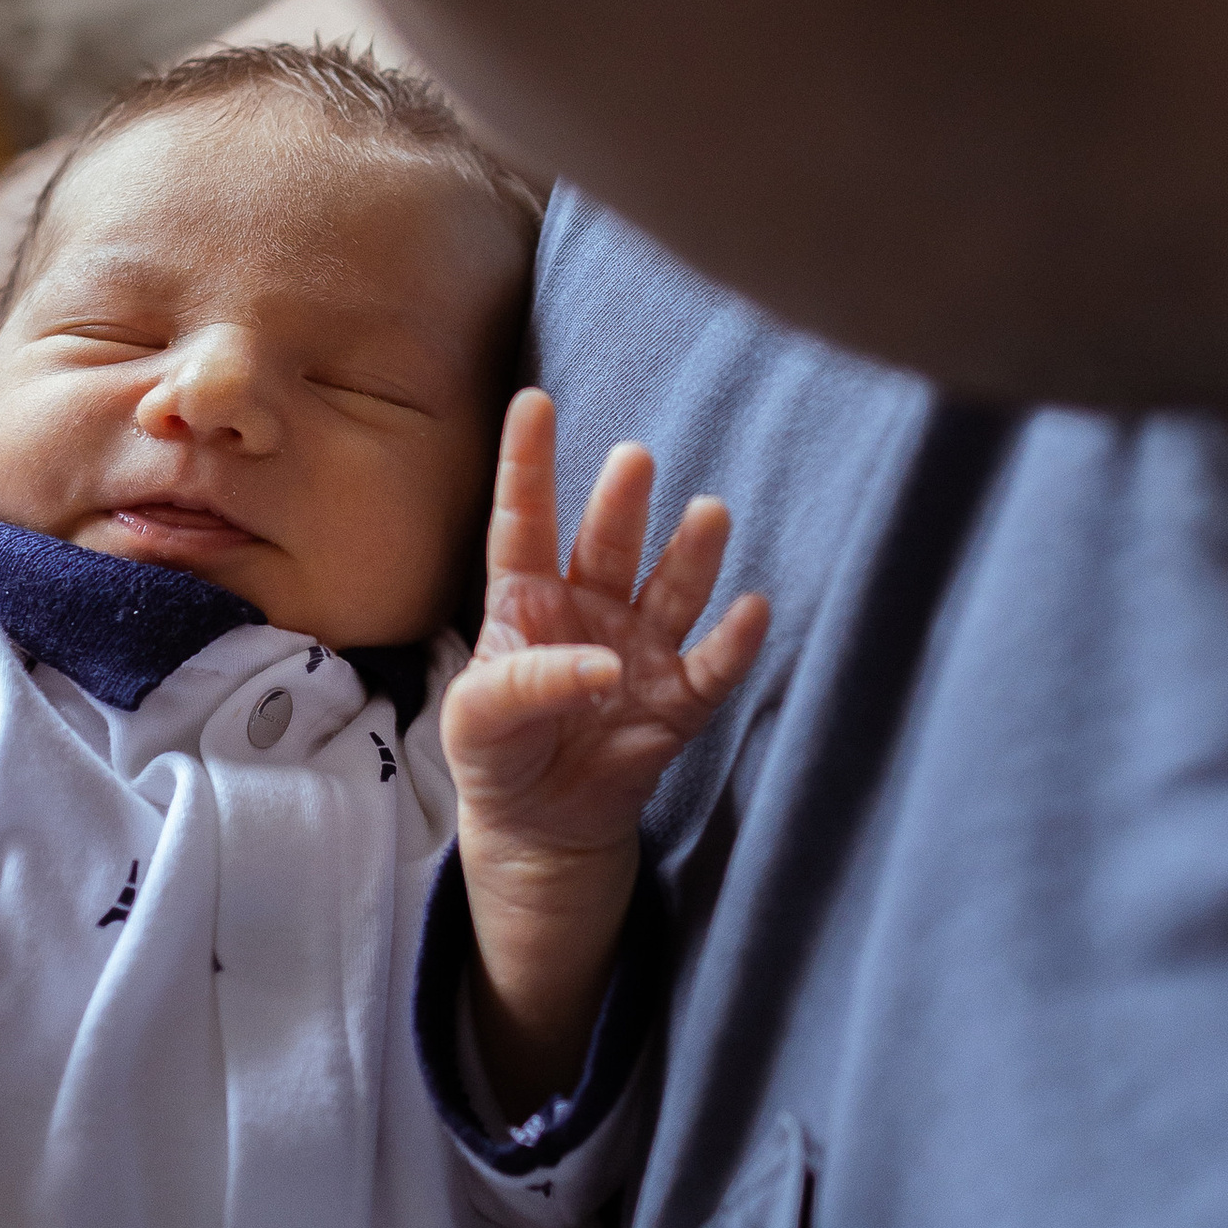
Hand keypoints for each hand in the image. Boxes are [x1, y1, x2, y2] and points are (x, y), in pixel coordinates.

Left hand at [441, 389, 768, 860]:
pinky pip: (712, 667)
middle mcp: (590, 611)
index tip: (533, 400)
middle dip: (622, 502)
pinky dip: (735, 642)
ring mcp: (640, 652)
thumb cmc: (498, 755)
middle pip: (608, 544)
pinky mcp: (677, 702)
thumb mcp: (475, 722)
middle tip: (634, 457)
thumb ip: (524, 683)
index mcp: (527, 601)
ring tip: (710, 512)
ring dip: (692, 554)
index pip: (525, 523)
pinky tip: (751, 609)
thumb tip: (603, 665)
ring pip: (671, 590)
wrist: (539, 828)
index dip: (527, 464)